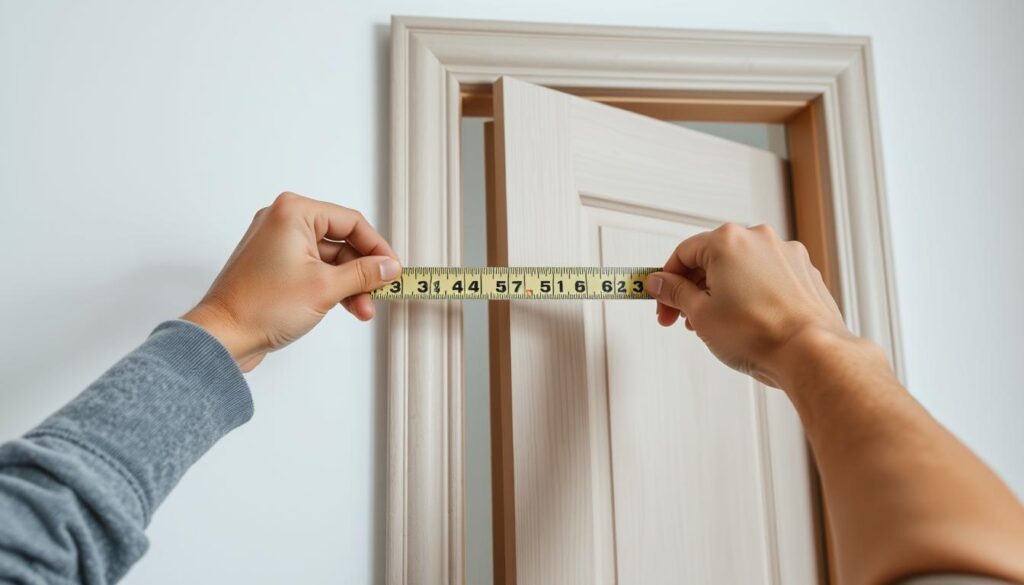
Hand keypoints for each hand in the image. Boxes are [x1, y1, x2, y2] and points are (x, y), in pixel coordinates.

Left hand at [182, 192, 400, 371]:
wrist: (223, 337)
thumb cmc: (260, 307)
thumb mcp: (326, 288)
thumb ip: (364, 274)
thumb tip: (388, 267)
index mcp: (294, 212)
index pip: (351, 222)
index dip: (377, 247)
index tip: (393, 269)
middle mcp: (283, 222)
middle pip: (341, 240)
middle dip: (363, 271)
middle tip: (381, 292)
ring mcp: (277, 245)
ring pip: (329, 259)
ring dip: (349, 283)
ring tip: (363, 309)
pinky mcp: (274, 267)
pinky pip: (313, 269)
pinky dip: (331, 286)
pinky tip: (347, 306)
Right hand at [646, 223, 850, 387]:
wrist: (809, 352)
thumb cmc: (760, 334)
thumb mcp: (700, 314)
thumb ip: (675, 292)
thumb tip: (661, 283)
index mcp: (728, 241)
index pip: (683, 254)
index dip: (666, 281)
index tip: (661, 299)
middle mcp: (759, 239)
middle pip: (712, 259)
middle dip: (693, 289)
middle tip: (683, 317)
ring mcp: (786, 254)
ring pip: (740, 268)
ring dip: (722, 292)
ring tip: (716, 325)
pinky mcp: (804, 272)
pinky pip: (766, 278)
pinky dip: (751, 294)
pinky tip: (747, 321)